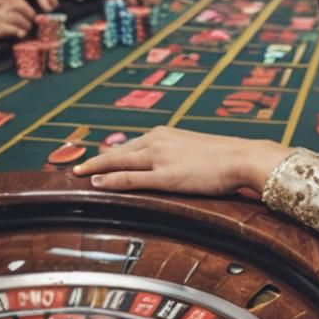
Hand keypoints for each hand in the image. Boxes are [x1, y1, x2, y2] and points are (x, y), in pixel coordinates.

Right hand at [0, 0, 35, 44]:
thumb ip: (7, 11)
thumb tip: (26, 16)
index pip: (20, 2)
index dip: (29, 10)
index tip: (32, 17)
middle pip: (23, 9)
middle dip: (30, 18)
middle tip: (31, 25)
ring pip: (20, 19)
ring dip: (26, 27)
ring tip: (25, 31)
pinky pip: (12, 29)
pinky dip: (18, 32)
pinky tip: (19, 35)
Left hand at [72, 127, 287, 193]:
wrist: (243, 157)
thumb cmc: (227, 156)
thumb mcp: (197, 149)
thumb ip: (179, 154)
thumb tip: (174, 164)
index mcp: (166, 134)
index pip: (130, 144)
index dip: (110, 154)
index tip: (94, 158)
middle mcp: (158, 141)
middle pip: (118, 151)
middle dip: (95, 160)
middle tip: (75, 167)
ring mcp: (160, 158)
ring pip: (119, 162)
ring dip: (96, 168)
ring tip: (78, 174)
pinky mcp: (165, 176)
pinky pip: (131, 179)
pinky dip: (111, 181)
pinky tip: (98, 184)